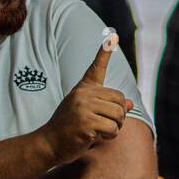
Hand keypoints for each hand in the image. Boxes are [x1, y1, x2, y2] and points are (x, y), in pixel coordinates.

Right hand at [38, 34, 132, 164]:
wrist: (50, 142)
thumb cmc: (71, 128)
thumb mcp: (89, 113)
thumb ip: (108, 106)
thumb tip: (129, 102)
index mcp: (83, 88)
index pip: (96, 67)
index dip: (105, 52)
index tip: (112, 36)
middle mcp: (83, 93)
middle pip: (119, 99)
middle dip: (119, 115)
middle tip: (105, 123)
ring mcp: (83, 106)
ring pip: (119, 115)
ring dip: (115, 127)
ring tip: (99, 130)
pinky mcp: (86, 122)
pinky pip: (113, 129)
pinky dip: (109, 136)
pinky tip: (94, 137)